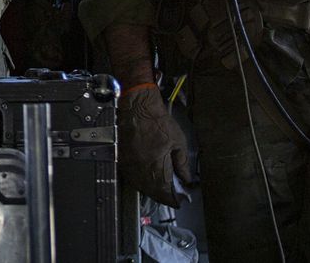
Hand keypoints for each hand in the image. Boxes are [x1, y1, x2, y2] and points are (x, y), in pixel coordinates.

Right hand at [117, 85, 193, 207]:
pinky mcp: (123, 160)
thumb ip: (182, 163)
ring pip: (141, 187)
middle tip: (173, 197)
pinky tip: (148, 181)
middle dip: (164, 197)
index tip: (179, 201)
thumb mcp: (178, 141)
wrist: (138, 108)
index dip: (173, 199)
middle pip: (152, 192)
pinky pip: (132, 178)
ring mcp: (130, 165)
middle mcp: (141, 168)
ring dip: (152, 191)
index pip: (164, 191)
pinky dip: (141, 183)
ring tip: (162, 190)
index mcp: (156, 164)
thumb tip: (187, 179)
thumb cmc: (159, 122)